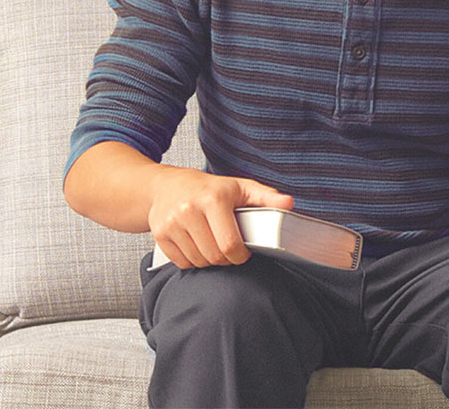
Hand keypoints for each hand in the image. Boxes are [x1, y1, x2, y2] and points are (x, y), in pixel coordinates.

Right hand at [148, 166, 292, 268]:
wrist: (166, 186)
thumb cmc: (208, 188)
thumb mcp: (239, 187)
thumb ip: (265, 197)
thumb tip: (289, 203)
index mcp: (213, 198)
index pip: (229, 245)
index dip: (240, 255)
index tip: (242, 252)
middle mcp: (189, 209)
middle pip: (214, 256)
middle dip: (225, 259)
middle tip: (227, 249)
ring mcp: (171, 222)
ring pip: (198, 261)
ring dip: (209, 260)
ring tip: (212, 245)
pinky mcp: (159, 234)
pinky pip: (182, 263)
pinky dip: (192, 260)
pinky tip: (196, 245)